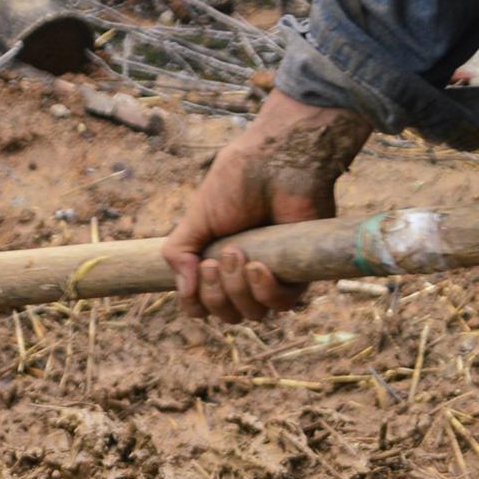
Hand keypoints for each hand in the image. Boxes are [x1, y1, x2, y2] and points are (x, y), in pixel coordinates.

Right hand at [160, 90, 371, 321]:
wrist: (275, 163)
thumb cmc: (236, 184)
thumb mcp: (196, 219)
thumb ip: (179, 254)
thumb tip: (183, 292)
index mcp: (217, 265)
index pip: (203, 307)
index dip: (196, 302)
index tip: (198, 269)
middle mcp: (244, 276)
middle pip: (227, 315)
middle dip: (216, 293)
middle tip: (217, 259)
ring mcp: (273, 277)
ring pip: (253, 314)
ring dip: (238, 290)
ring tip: (238, 254)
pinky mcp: (299, 273)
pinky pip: (282, 305)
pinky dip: (266, 291)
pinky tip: (259, 267)